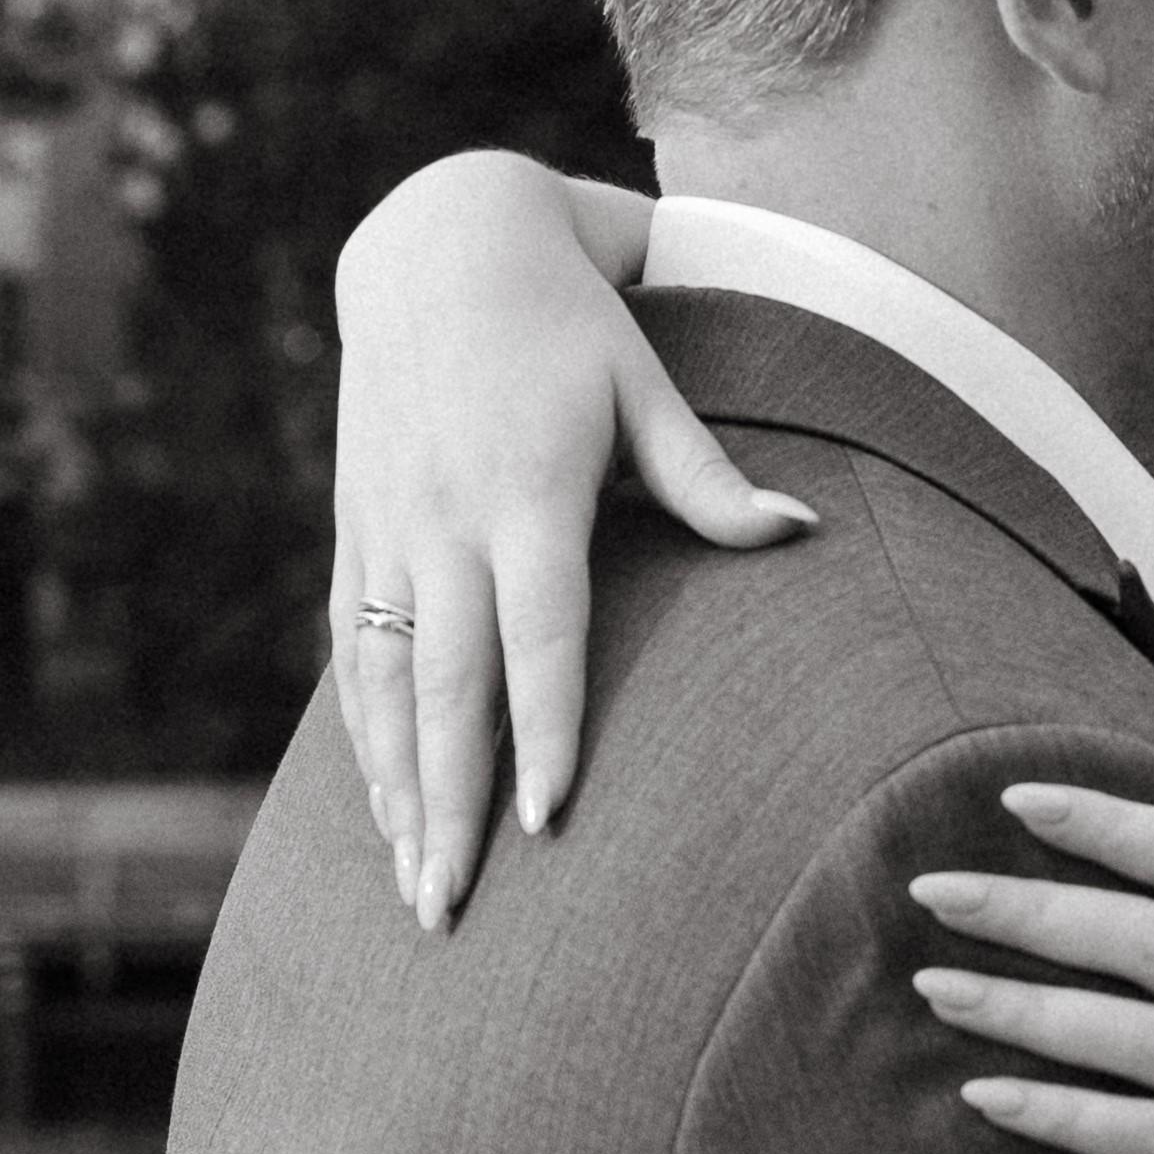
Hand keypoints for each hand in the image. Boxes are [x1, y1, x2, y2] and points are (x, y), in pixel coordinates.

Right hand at [328, 153, 816, 930]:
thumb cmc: (569, 325)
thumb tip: (802, 531)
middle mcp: (445, 522)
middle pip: (445, 688)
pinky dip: (364, 738)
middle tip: (452, 907)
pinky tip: (385, 809)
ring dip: (398, 793)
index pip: (538, 637)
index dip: (542, 731)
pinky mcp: (355, 533)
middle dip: (451, 805)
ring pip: (383, 686)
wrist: (438, 246)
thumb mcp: (645, 383)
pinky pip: (351, 655)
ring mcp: (389, 532)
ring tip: (415, 888)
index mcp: (527, 494)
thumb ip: (708, 477)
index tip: (547, 821)